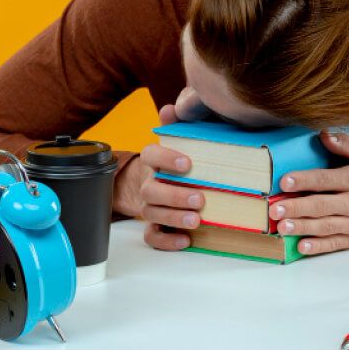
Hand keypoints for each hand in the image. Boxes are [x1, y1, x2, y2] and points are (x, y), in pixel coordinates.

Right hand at [137, 87, 208, 250]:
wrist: (155, 182)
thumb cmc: (176, 161)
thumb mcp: (180, 140)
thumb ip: (178, 124)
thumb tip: (172, 108)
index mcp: (153, 160)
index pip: (151, 155)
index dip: (167, 158)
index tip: (188, 163)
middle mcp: (148, 182)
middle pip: (152, 190)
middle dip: (175, 195)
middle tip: (200, 198)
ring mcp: (149, 205)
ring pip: (152, 213)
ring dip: (173, 217)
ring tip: (196, 220)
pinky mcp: (154, 225)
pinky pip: (152, 236)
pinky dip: (166, 241)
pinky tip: (185, 240)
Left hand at [270, 131, 348, 254]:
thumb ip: (347, 144)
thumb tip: (324, 135)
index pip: (326, 180)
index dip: (304, 180)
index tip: (285, 182)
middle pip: (322, 206)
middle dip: (297, 208)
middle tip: (275, 209)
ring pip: (325, 226)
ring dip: (302, 227)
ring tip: (282, 227)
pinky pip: (335, 244)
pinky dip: (318, 247)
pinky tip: (302, 246)